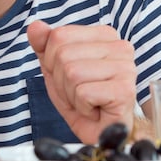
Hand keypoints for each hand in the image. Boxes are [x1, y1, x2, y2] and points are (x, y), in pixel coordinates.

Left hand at [26, 20, 137, 143]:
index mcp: (105, 36)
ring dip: (72, 95)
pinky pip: (83, 93)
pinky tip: (95, 110)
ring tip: (87, 102)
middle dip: (62, 81)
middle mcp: (120, 47)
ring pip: (72, 73)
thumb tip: (35, 27)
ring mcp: (125, 68)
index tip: (71, 78)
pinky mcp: (124, 90)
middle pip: (63, 55)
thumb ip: (45, 46)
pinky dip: (82, 107)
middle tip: (79, 94)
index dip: (53, 61)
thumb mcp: (57, 69)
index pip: (59, 35)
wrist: (103, 133)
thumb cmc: (85, 100)